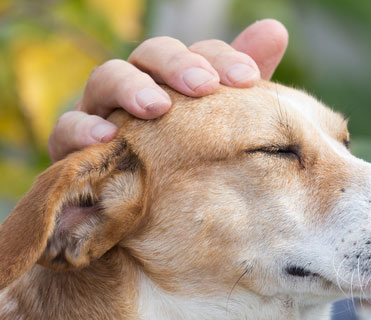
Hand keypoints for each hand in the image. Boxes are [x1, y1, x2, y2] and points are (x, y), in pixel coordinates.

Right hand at [48, 19, 288, 161]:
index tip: (249, 77)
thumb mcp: (219, 123)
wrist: (142, 213)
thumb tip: (274, 28)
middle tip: (203, 85)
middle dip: (177, 64)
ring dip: (130, 87)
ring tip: (155, 106)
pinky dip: (83, 128)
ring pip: (106, 79)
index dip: (221, 59)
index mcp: (175, 80)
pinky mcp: (72, 146)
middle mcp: (137, 87)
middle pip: (150, 55)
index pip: (197, 54)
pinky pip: (68, 129)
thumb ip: (241, 81)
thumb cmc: (185, 163)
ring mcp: (101, 111)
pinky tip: (106, 135)